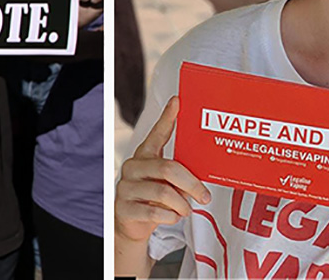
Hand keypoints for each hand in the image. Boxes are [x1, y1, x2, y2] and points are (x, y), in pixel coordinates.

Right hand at [115, 96, 210, 246]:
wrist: (130, 225)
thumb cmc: (151, 198)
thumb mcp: (164, 182)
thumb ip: (177, 174)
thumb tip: (199, 179)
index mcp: (144, 155)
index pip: (157, 132)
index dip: (168, 117)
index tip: (177, 102)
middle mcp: (133, 166)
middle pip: (168, 169)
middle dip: (191, 184)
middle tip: (203, 195)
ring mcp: (126, 187)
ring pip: (164, 193)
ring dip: (181, 205)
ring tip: (185, 209)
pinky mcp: (125, 208)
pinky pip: (155, 212)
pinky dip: (171, 216)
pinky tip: (172, 216)